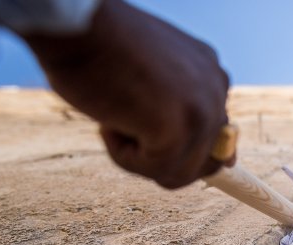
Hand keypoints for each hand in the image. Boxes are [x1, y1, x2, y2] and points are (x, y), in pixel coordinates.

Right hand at [23, 0, 232, 188]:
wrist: (76, 23)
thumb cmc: (98, 45)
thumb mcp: (150, 78)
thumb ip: (174, 110)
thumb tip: (205, 160)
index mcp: (210, 74)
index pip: (216, 138)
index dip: (178, 149)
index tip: (149, 138)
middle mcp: (217, 91)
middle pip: (201, 164)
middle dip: (158, 156)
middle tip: (122, 120)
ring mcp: (202, 111)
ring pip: (178, 174)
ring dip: (138, 159)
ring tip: (112, 118)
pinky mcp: (177, 131)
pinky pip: (155, 171)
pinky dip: (123, 157)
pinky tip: (107, 121)